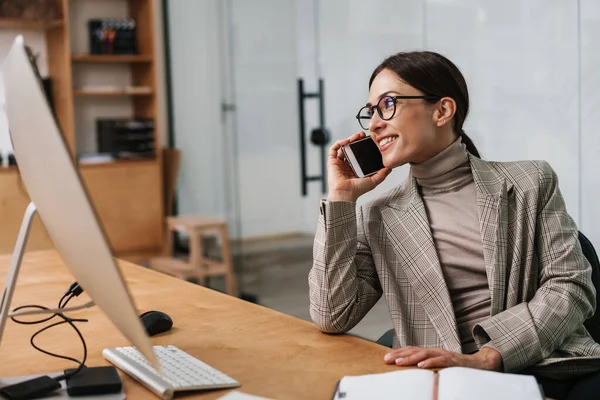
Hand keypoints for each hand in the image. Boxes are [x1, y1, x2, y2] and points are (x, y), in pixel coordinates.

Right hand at [327, 131, 391, 201]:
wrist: (345, 194)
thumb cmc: (356, 190)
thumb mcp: (373, 181)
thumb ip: (382, 174)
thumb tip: (390, 168)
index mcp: (355, 168)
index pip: (358, 154)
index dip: (362, 146)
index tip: (368, 141)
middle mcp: (346, 165)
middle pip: (350, 148)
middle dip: (356, 140)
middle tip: (362, 136)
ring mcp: (339, 163)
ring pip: (343, 147)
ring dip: (348, 139)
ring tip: (355, 136)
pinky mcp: (332, 162)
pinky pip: (333, 149)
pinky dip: (339, 143)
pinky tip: (345, 141)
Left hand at [383, 346, 502, 370]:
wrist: (480, 364)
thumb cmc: (458, 367)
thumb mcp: (439, 365)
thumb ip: (427, 366)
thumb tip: (411, 370)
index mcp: (431, 352)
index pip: (411, 350)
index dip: (398, 352)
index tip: (386, 358)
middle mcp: (436, 351)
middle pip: (415, 350)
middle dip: (400, 354)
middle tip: (387, 359)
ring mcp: (444, 355)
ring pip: (425, 354)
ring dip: (411, 358)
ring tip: (400, 362)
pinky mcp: (453, 362)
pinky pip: (440, 361)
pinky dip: (430, 363)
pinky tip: (421, 366)